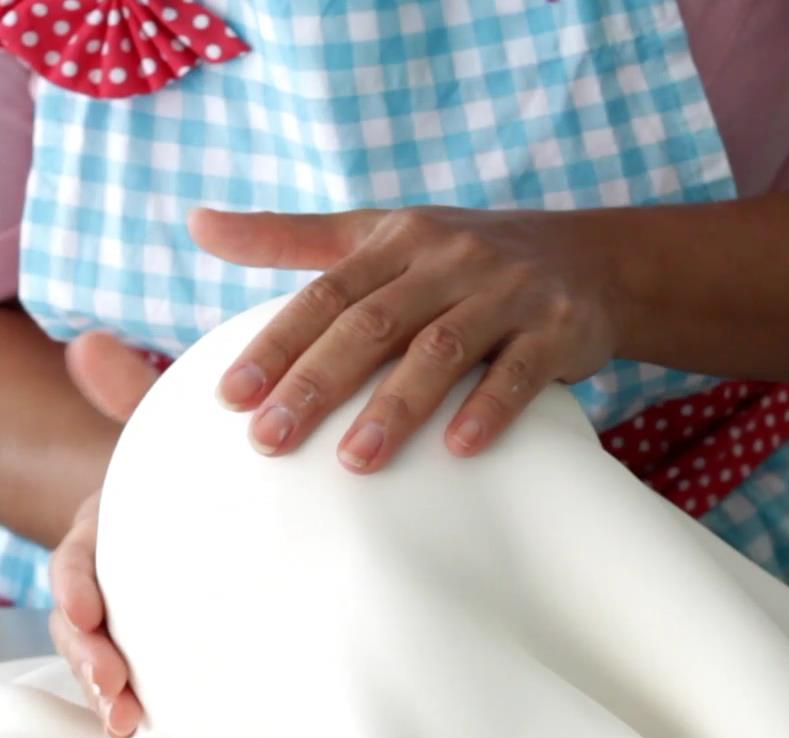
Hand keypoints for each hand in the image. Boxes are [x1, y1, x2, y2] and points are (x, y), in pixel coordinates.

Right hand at [48, 329, 159, 737]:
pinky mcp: (170, 641)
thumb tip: (89, 342)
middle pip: (85, 626)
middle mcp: (114, 576)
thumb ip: (131, 394)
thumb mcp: (162, 427)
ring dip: (113, 693)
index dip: (77, 589)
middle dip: (90, 661)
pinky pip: (155, 676)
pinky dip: (153, 703)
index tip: (87, 612)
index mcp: (103, 527)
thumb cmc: (184, 464)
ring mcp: (138, 613)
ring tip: (129, 725)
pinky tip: (168, 732)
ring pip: (111, 658)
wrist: (216, 499)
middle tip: (114, 694)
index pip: (78, 560)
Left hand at [193, 205, 620, 471]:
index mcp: (399, 239)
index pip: (327, 294)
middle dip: (318, 383)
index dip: (278, 343)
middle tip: (271, 441)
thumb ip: (289, 237)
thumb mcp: (379, 236)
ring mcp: (508, 293)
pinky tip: (459, 449)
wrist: (591, 260)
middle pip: (374, 323)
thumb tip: (197, 224)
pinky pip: (520, 372)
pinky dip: (489, 408)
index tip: (232, 397)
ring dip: (396, 406)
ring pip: (442, 349)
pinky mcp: (559, 329)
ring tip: (355, 462)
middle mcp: (451, 259)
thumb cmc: (460, 258)